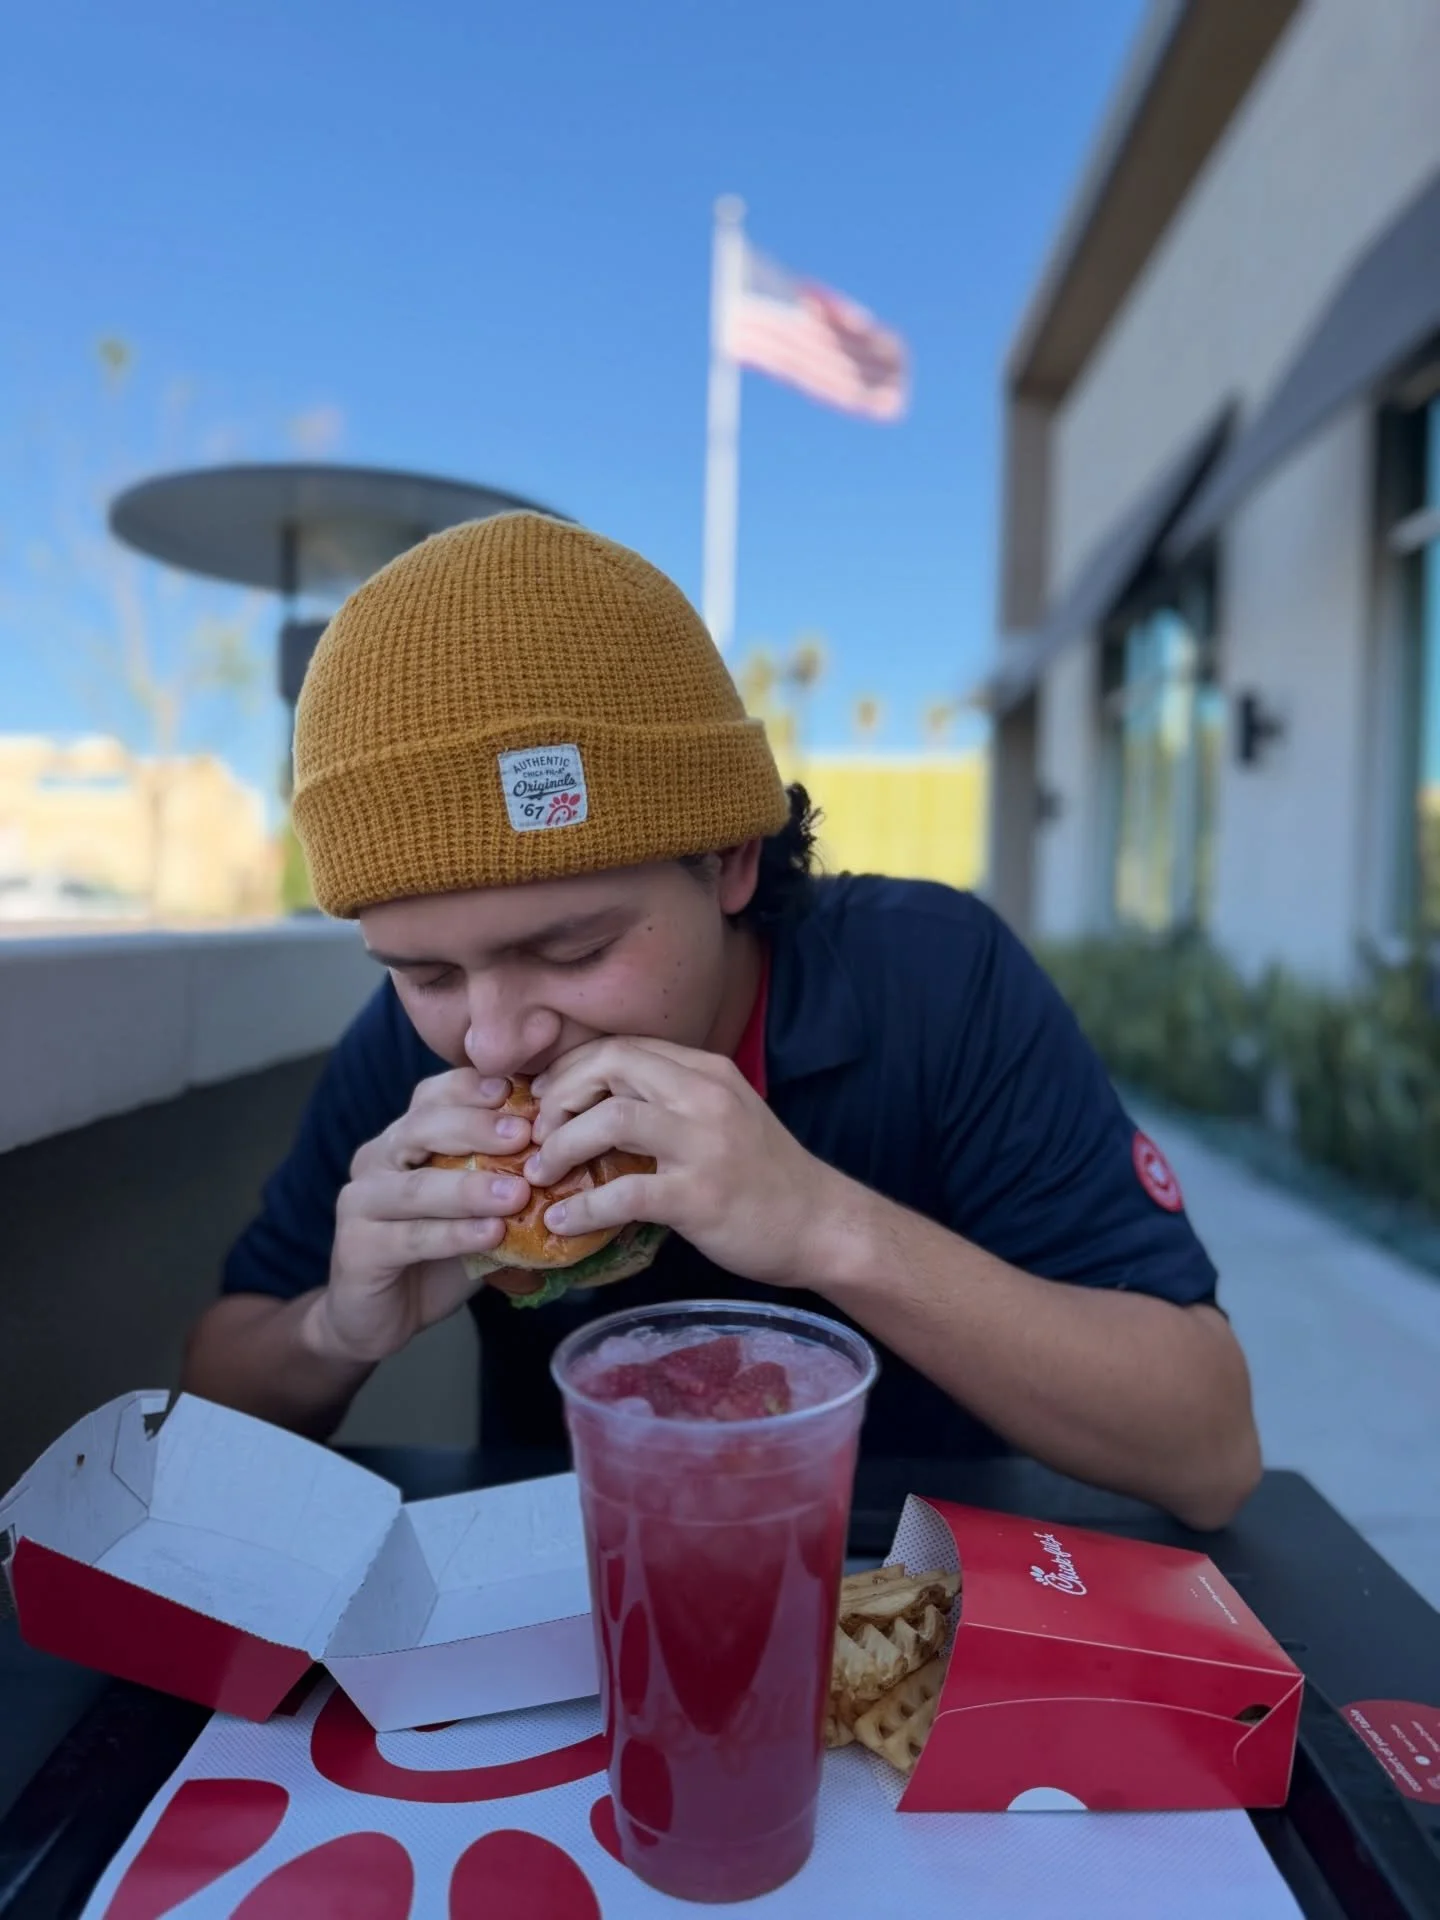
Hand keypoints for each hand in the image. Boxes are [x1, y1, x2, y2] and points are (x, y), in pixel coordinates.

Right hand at [305, 1069, 534, 1364]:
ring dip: (470, 1188)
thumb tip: (571, 1157)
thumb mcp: (475, 1208)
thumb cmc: (437, 1254)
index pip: (434, 1095)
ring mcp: (360, 1201)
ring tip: (518, 1193)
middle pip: (421, 1127)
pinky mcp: (357, 1247)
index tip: (523, 1092)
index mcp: (404, 1137)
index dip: (476, 1090)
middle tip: (526, 1135)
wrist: (379, 1317)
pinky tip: (491, 1235)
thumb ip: (504, 1178)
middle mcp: (377, 1159)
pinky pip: (411, 1236)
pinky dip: (454, 1234)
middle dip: (477, 1128)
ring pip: (416, 1186)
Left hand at [523, 1038, 838, 1285]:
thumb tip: (595, 1107)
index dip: (571, 1069)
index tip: (545, 1099)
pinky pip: (625, 1193)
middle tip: (537, 1134)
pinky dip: (583, 1207)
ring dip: (561, 1146)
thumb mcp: (721, 1115)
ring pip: (611, 1120)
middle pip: (610, 1066)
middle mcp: (705, 1095)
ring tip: (540, 1174)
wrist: (821, 1224)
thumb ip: (669, 1101)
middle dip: (559, 1097)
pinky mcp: (700, 1196)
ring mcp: (704, 1145)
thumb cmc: (765, 1175)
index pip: (621, 1046)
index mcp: (706, 1070)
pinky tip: (563, 1221)